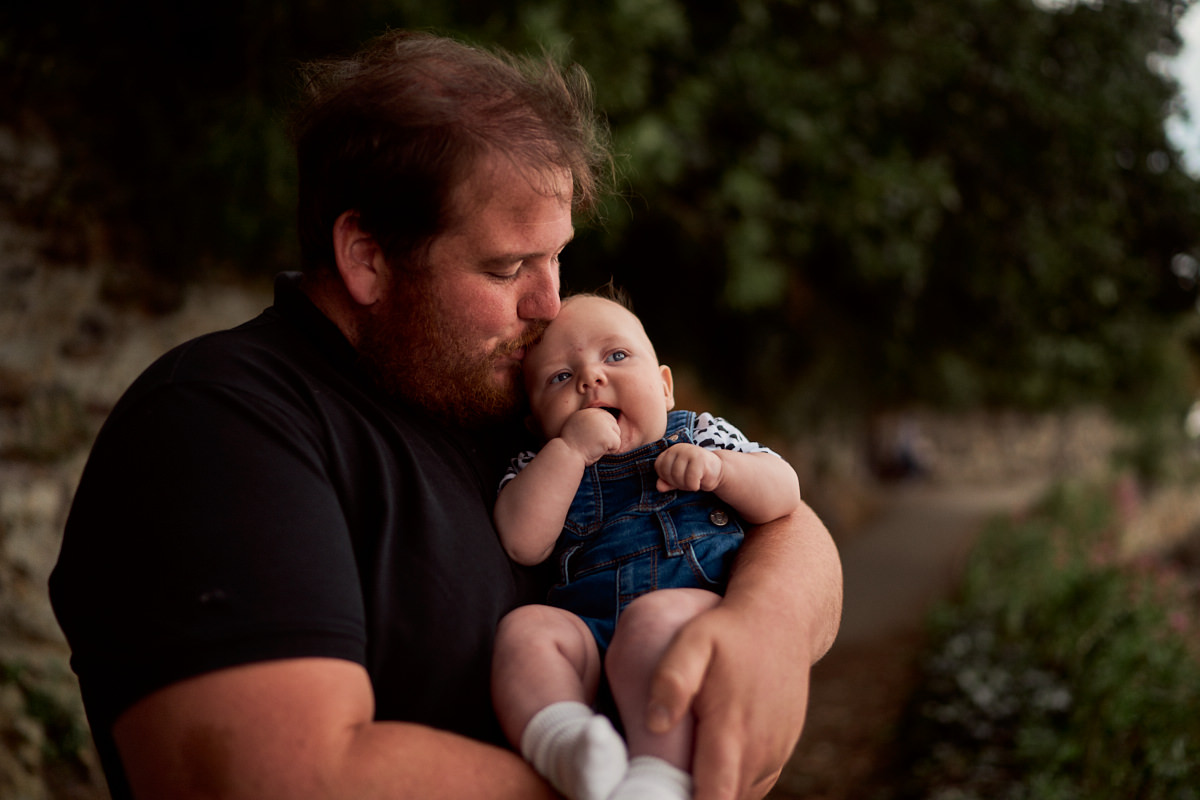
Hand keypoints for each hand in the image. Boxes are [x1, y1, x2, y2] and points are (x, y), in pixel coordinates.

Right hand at [559, 408, 621, 464]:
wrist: (566, 455)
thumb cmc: (571, 446)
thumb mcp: (577, 428)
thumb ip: (589, 423)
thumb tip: (603, 425)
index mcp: (588, 411)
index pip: (606, 418)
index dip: (601, 431)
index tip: (590, 438)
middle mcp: (596, 414)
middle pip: (614, 425)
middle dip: (606, 436)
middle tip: (592, 444)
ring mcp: (602, 424)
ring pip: (616, 434)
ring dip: (608, 444)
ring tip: (593, 447)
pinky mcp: (608, 435)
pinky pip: (617, 445)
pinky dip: (610, 451)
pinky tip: (597, 451)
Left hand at [645, 601, 812, 799]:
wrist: (781, 619)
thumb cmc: (729, 630)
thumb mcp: (694, 641)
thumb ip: (673, 679)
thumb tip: (654, 724)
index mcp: (734, 729)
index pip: (715, 796)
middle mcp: (761, 749)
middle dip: (694, 799)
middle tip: (663, 788)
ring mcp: (776, 752)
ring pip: (741, 794)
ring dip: (715, 791)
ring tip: (683, 778)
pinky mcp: (782, 750)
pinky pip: (754, 782)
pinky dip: (732, 782)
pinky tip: (709, 766)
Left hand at [655, 443, 722, 492]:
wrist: (717, 470)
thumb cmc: (694, 473)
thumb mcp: (677, 478)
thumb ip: (666, 482)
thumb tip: (659, 487)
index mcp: (671, 450)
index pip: (659, 467)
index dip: (666, 478)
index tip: (677, 478)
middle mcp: (679, 448)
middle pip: (668, 473)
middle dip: (677, 483)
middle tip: (687, 481)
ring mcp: (690, 452)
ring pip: (678, 477)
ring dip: (686, 485)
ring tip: (693, 481)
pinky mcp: (701, 459)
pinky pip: (690, 480)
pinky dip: (694, 486)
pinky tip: (700, 481)